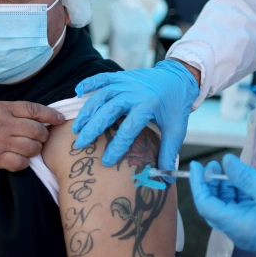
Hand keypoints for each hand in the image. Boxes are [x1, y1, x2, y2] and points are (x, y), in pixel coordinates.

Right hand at [0, 101, 64, 171]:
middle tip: (41, 138)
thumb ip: (16, 111)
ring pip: (31, 148)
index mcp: (4, 108)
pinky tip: (20, 160)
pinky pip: (20, 163)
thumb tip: (42, 117)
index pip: (34, 110)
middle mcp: (3, 124)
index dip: (51, 115)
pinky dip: (24, 163)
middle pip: (37, 131)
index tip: (61, 120)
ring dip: (35, 150)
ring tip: (30, 149)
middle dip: (44, 136)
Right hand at [72, 59, 198, 170]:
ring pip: (101, 96)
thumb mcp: (176, 129)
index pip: (128, 128)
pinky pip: (101, 78)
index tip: (106, 161)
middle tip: (81, 144)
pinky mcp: (121, 76)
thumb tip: (167, 180)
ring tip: (76, 128)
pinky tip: (77, 93)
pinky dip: (88, 83)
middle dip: (93, 128)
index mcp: (149, 106)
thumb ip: (168, 153)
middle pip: (108, 110)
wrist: (179, 77)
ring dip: (87, 111)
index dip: (117, 146)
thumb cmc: (176, 107)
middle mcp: (134, 92)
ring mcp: (126, 82)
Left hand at [190, 155, 255, 256]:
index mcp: (238, 226)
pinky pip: (239, 211)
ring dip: (224, 189)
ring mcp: (247, 232)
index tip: (196, 165)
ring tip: (228, 170)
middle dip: (209, 185)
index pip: (206, 205)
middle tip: (214, 165)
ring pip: (226, 208)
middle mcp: (238, 232)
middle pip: (213, 208)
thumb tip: (225, 162)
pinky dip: (237, 195)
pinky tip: (242, 181)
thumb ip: (244, 176)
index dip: (198, 184)